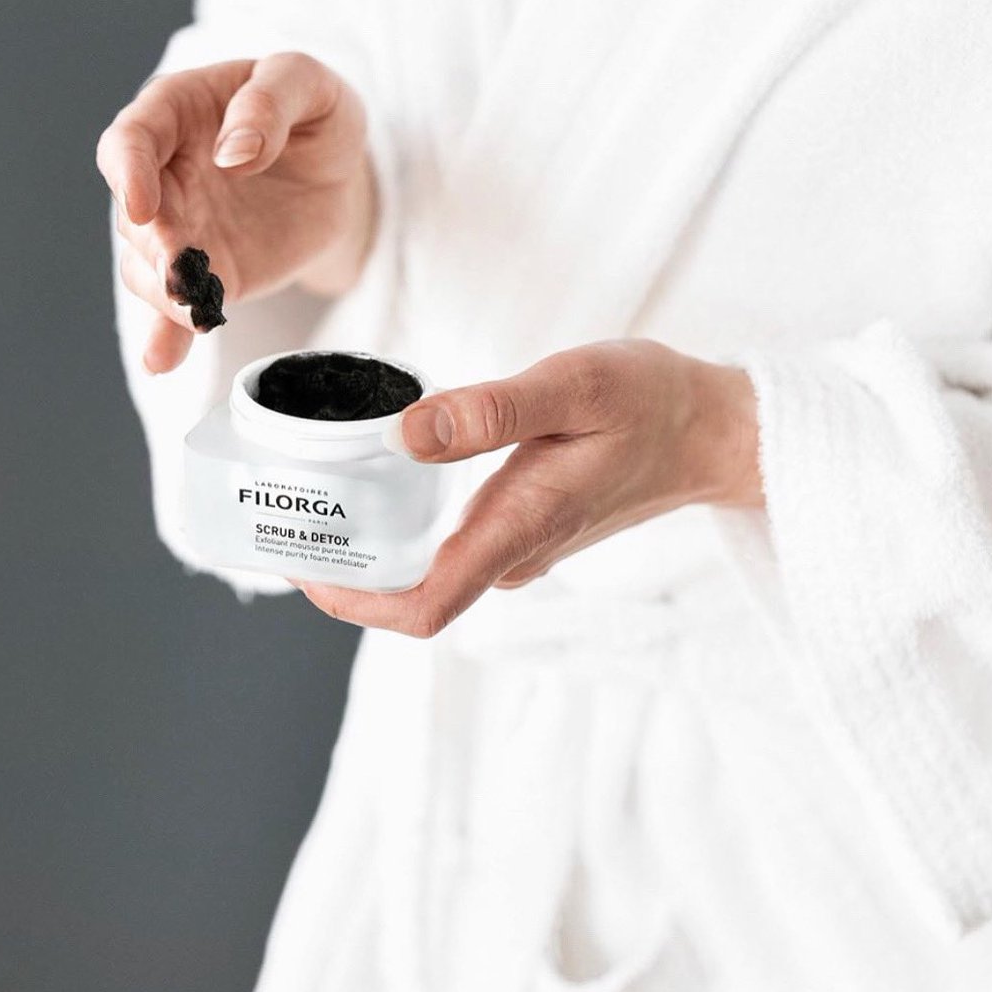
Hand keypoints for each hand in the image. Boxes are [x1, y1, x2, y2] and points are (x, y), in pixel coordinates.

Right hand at [96, 53, 374, 372]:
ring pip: (147, 268)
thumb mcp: (309, 85)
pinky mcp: (209, 277)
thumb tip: (234, 152)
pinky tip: (162, 361)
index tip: (142, 205)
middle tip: (180, 272)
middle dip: (152, 247)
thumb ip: (270, 102)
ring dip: (164, 294)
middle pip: (135, 216)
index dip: (128, 171)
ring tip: (196, 313)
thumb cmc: (315, 113)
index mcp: (176, 113)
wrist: (338, 174)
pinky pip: (178, 310)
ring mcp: (182, 231)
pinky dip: (168, 337)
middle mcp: (164, 176)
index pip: (132, 138)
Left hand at [293, 340, 761, 637]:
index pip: (425, 604)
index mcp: (522, 528)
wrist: (706, 430)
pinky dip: (404, 531)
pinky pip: (448, 549)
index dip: (352, 600)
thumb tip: (404, 438)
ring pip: (428, 574)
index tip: (299, 563)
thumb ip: (492, 413)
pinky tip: (379, 484)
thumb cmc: (649, 404)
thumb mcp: (574, 387)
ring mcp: (520, 547)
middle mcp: (515, 554)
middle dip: (343, 575)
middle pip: (411, 598)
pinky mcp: (523, 529)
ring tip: (317, 499)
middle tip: (285, 518)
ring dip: (369, 552)